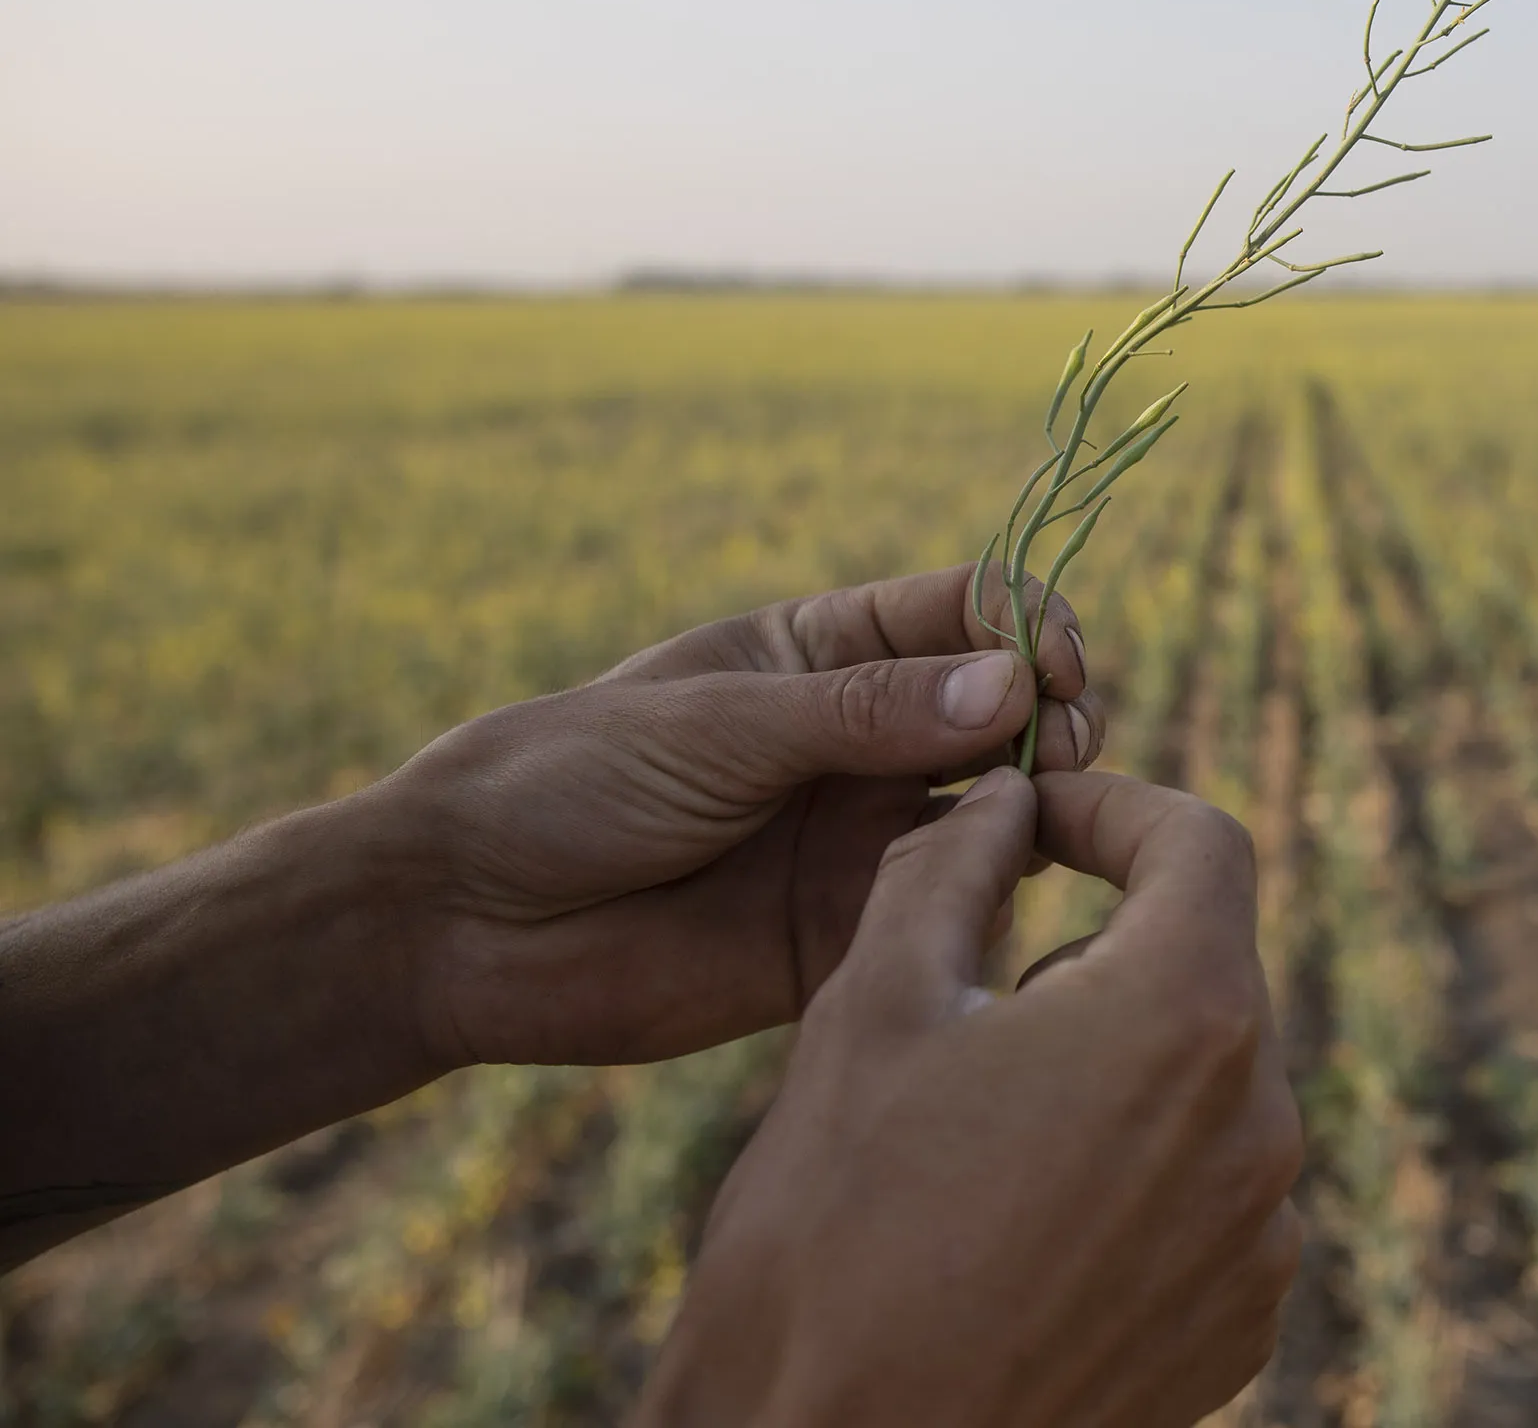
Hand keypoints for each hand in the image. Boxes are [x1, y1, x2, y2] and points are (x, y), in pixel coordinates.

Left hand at [376, 564, 1109, 1068]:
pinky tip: (981, 905)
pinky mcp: (854, 938)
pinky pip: (953, 916)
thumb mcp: (718, 724)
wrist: (463, 926)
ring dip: (1042, 811)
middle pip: (1011, 709)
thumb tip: (1015, 686)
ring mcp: (864, 839)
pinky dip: (990, 906)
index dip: (1031, 628)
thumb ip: (865, 712)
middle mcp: (864, 742)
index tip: (1056, 667)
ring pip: (1003, 813)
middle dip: (1057, 718)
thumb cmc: (567, 784)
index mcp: (827, 655)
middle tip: (1060, 752)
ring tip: (1036, 824)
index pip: (971, 612)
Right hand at [633, 768, 1303, 1427]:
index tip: (1035, 821)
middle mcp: (1260, 1122)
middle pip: (1203, 969)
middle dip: (1096, 951)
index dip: (1113, 809)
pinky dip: (1131, 1176)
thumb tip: (1001, 798)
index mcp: (1186, 1016)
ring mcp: (1261, 1237)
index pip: (1202, 844)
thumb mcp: (869, 1008)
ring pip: (1201, 1086)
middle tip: (966, 997)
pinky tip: (1018, 1225)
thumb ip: (949, 866)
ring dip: (1110, 1070)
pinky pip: (1206, 1195)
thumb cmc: (830, 1240)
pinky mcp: (1239, 1324)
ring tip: (976, 1132)